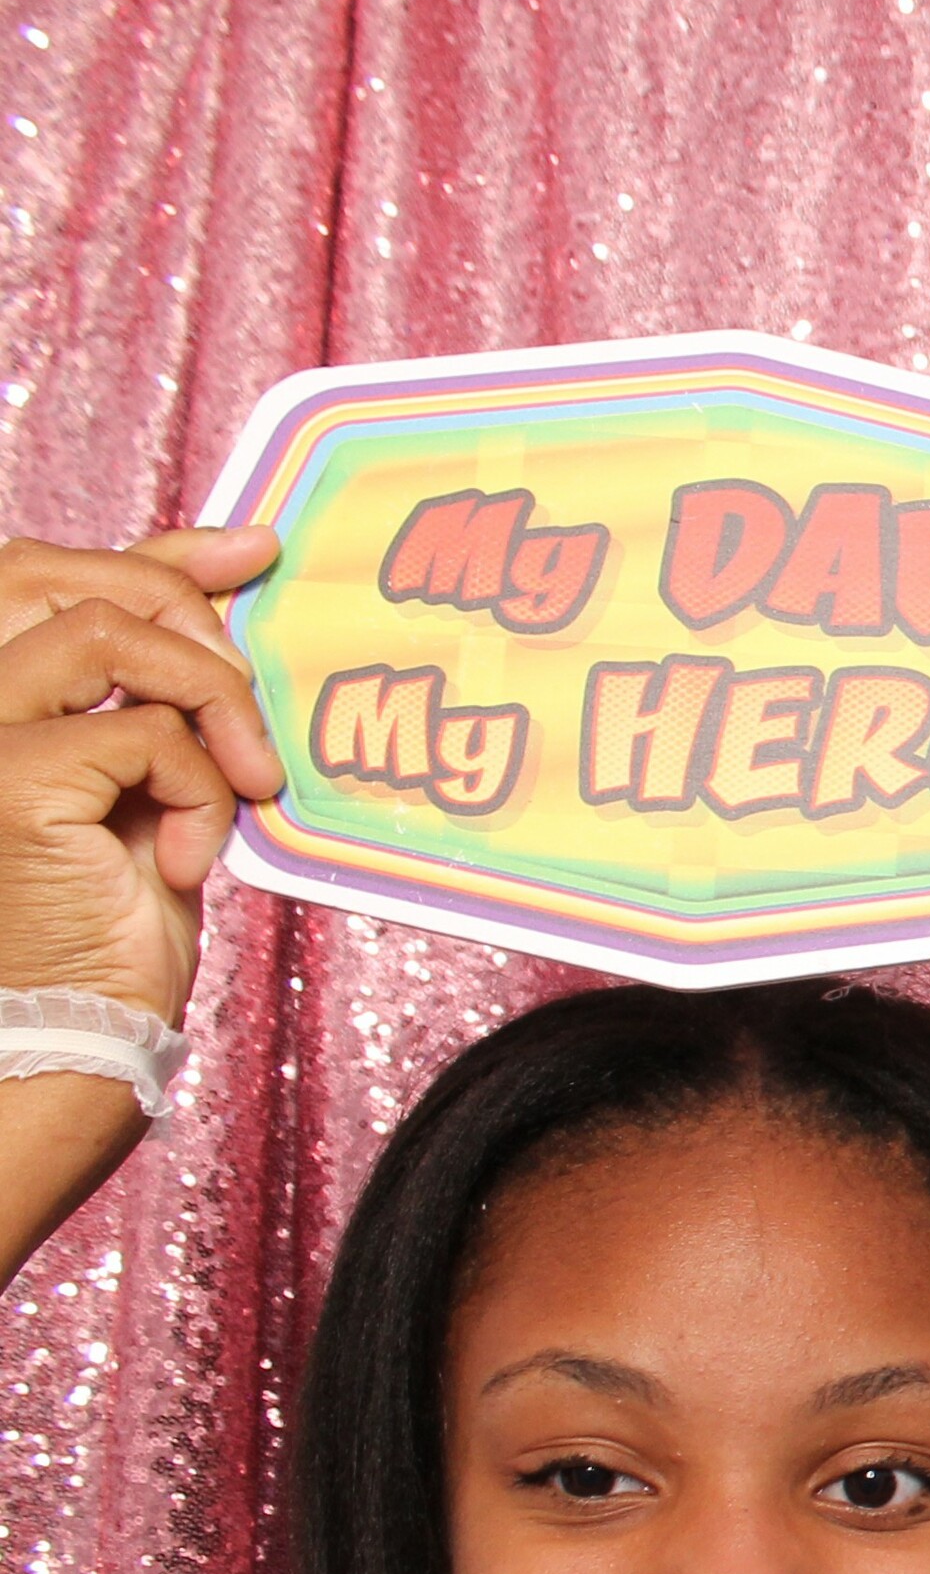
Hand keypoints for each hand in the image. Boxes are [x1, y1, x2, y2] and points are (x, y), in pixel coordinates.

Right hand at [0, 525, 285, 1021]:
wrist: (83, 1022)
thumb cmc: (118, 913)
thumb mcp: (156, 776)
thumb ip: (168, 683)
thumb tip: (245, 562)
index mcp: (2, 697)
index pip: (62, 574)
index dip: (168, 551)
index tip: (260, 553)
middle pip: (83, 583)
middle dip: (197, 624)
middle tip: (254, 717)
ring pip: (114, 637)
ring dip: (213, 703)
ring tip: (244, 786)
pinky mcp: (9, 781)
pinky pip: (148, 731)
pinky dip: (200, 790)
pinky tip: (187, 860)